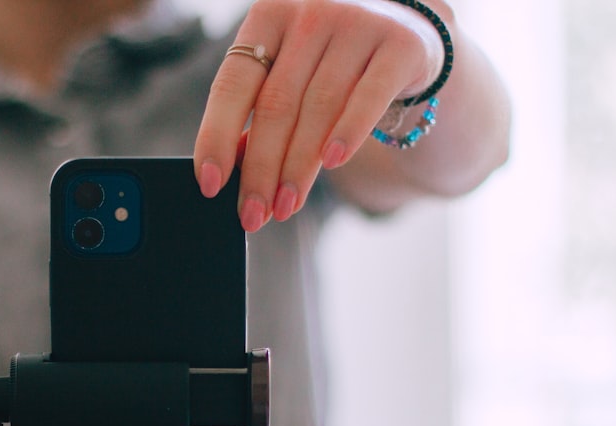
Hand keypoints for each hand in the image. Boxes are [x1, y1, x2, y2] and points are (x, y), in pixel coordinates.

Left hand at [194, 0, 447, 231]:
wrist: (407, 29)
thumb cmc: (331, 61)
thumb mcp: (290, 73)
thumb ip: (260, 111)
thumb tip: (230, 169)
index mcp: (269, 16)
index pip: (232, 84)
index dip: (216, 137)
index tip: (208, 184)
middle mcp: (310, 14)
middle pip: (276, 105)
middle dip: (261, 169)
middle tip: (253, 215)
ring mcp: (358, 24)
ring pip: (319, 109)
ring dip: (298, 167)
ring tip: (285, 207)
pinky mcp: (400, 45)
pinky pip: (369, 97)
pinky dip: (348, 132)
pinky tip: (331, 163)